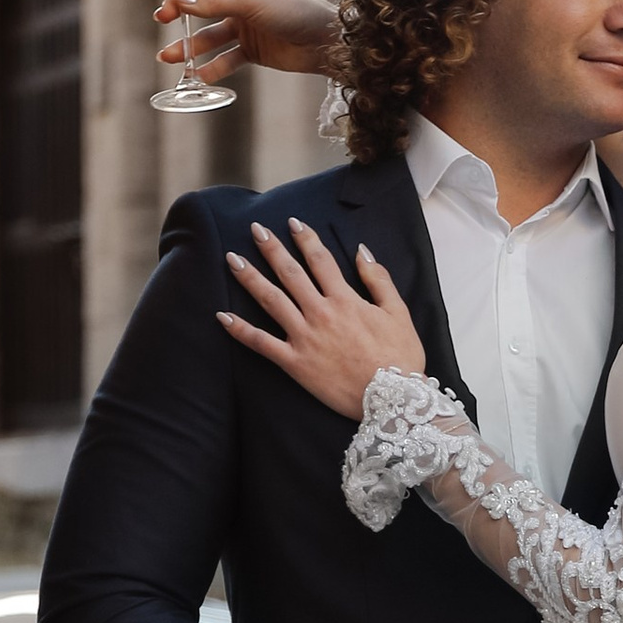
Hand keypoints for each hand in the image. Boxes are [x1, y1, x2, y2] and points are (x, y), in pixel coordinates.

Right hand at [148, 0, 342, 88]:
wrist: (326, 42)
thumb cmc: (295, 11)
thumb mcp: (252, 5)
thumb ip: (214, 4)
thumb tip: (178, 0)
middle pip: (199, 6)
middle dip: (178, 14)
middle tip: (161, 20)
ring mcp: (243, 25)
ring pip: (208, 36)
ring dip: (189, 47)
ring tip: (168, 59)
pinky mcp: (251, 50)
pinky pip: (225, 59)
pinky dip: (212, 68)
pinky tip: (199, 77)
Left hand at [220, 218, 426, 416]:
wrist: (393, 400)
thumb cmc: (400, 357)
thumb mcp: (398, 313)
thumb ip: (378, 279)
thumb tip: (361, 250)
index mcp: (345, 299)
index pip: (320, 260)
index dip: (305, 238)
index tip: (292, 222)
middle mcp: (320, 313)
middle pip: (290, 273)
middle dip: (271, 248)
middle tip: (255, 229)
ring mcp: (304, 337)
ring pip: (270, 300)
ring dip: (250, 277)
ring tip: (232, 259)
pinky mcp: (294, 363)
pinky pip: (261, 343)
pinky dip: (240, 330)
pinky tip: (222, 316)